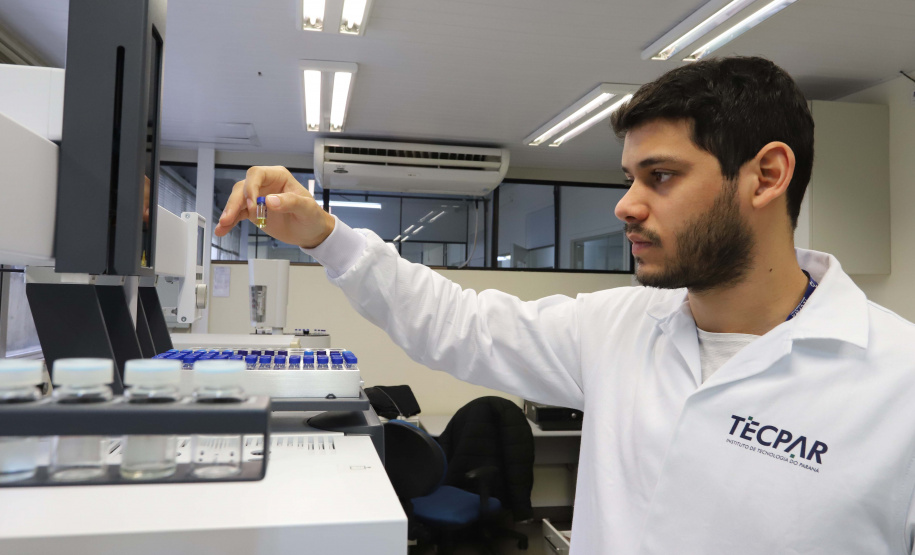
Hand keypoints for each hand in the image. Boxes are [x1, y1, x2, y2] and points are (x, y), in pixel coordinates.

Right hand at [214, 166, 334, 248]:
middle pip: (243, 188)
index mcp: (278, 177)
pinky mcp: (253, 212)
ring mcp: (257, 198)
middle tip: (229, 218)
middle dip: (234, 202)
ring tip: (222, 226)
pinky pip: (238, 214)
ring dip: (228, 213)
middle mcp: (265, 185)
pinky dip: (230, 222)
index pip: (257, 174)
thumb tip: (270, 200)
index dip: (251, 186)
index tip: (252, 204)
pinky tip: (221, 230)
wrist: (311, 232)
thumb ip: (291, 202)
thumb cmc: (312, 216)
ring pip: (237, 200)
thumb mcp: (307, 209)